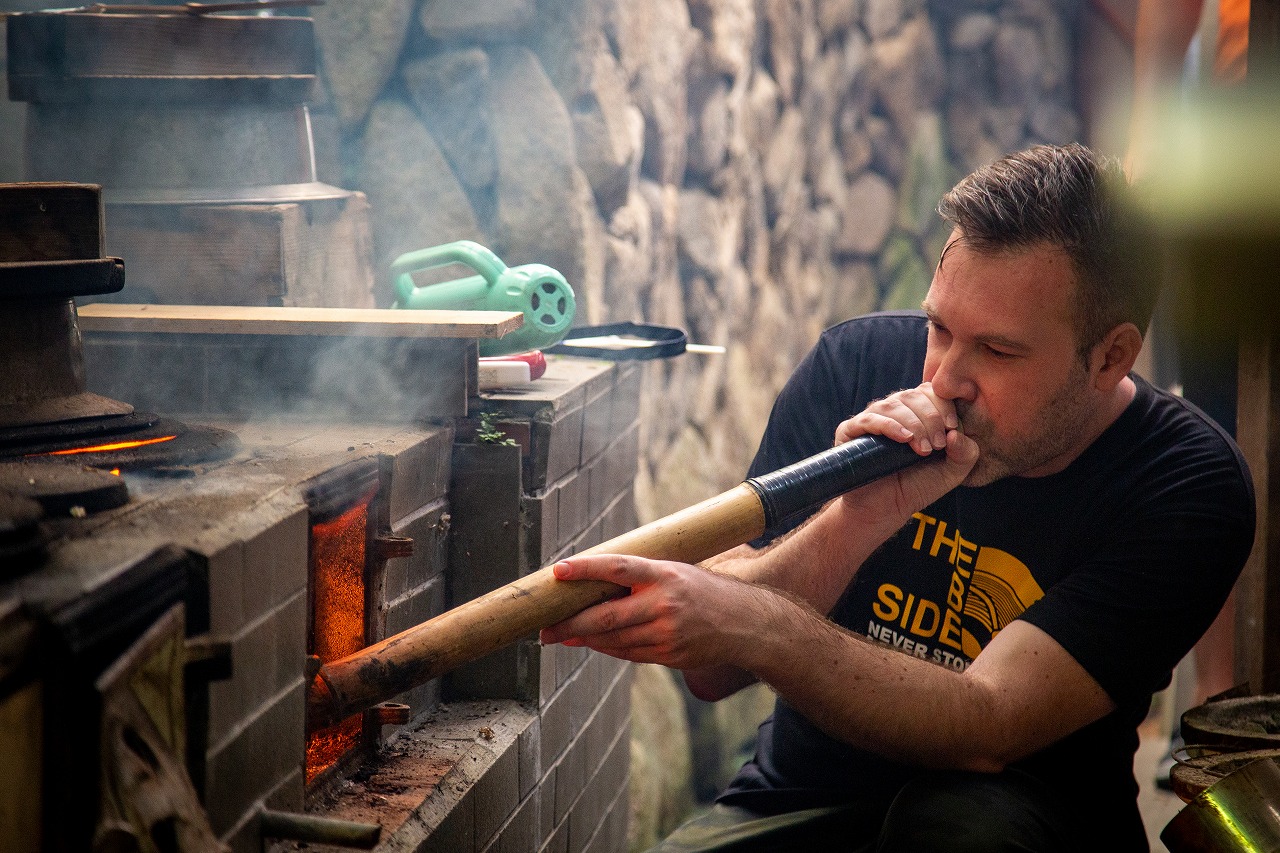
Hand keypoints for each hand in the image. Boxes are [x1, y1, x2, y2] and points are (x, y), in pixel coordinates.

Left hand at [538, 555, 757, 669]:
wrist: (744, 623)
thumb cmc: (702, 590)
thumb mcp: (675, 571)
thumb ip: (639, 578)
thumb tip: (593, 584)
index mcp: (665, 574)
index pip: (618, 567)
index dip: (586, 569)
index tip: (559, 570)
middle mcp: (664, 604)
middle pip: (606, 616)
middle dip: (570, 624)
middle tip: (544, 628)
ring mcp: (666, 633)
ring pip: (613, 640)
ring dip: (583, 639)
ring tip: (560, 636)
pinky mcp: (668, 654)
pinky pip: (627, 653)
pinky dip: (606, 648)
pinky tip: (590, 643)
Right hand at [833, 382, 977, 515]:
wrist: (885, 510)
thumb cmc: (917, 487)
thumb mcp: (953, 472)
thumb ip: (967, 453)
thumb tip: (956, 433)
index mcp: (917, 412)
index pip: (931, 391)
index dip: (944, 405)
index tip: (952, 428)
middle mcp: (893, 411)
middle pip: (914, 396)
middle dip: (931, 418)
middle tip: (937, 445)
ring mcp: (871, 419)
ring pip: (893, 405)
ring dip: (914, 424)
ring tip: (923, 449)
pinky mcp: (850, 431)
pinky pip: (869, 419)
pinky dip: (889, 426)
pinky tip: (904, 439)